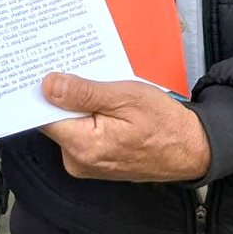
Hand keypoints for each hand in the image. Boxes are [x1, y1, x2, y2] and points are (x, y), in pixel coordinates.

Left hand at [39, 73, 210, 182]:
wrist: (189, 149)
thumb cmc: (164, 124)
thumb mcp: (126, 97)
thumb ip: (84, 93)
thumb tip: (48, 86)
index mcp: (83, 145)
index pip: (42, 116)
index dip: (43, 92)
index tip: (44, 70)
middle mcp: (78, 160)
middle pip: (54, 119)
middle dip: (65, 94)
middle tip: (83, 71)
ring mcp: (85, 164)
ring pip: (68, 124)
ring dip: (79, 104)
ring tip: (103, 88)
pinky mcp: (93, 161)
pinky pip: (80, 132)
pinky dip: (88, 115)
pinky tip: (106, 104)